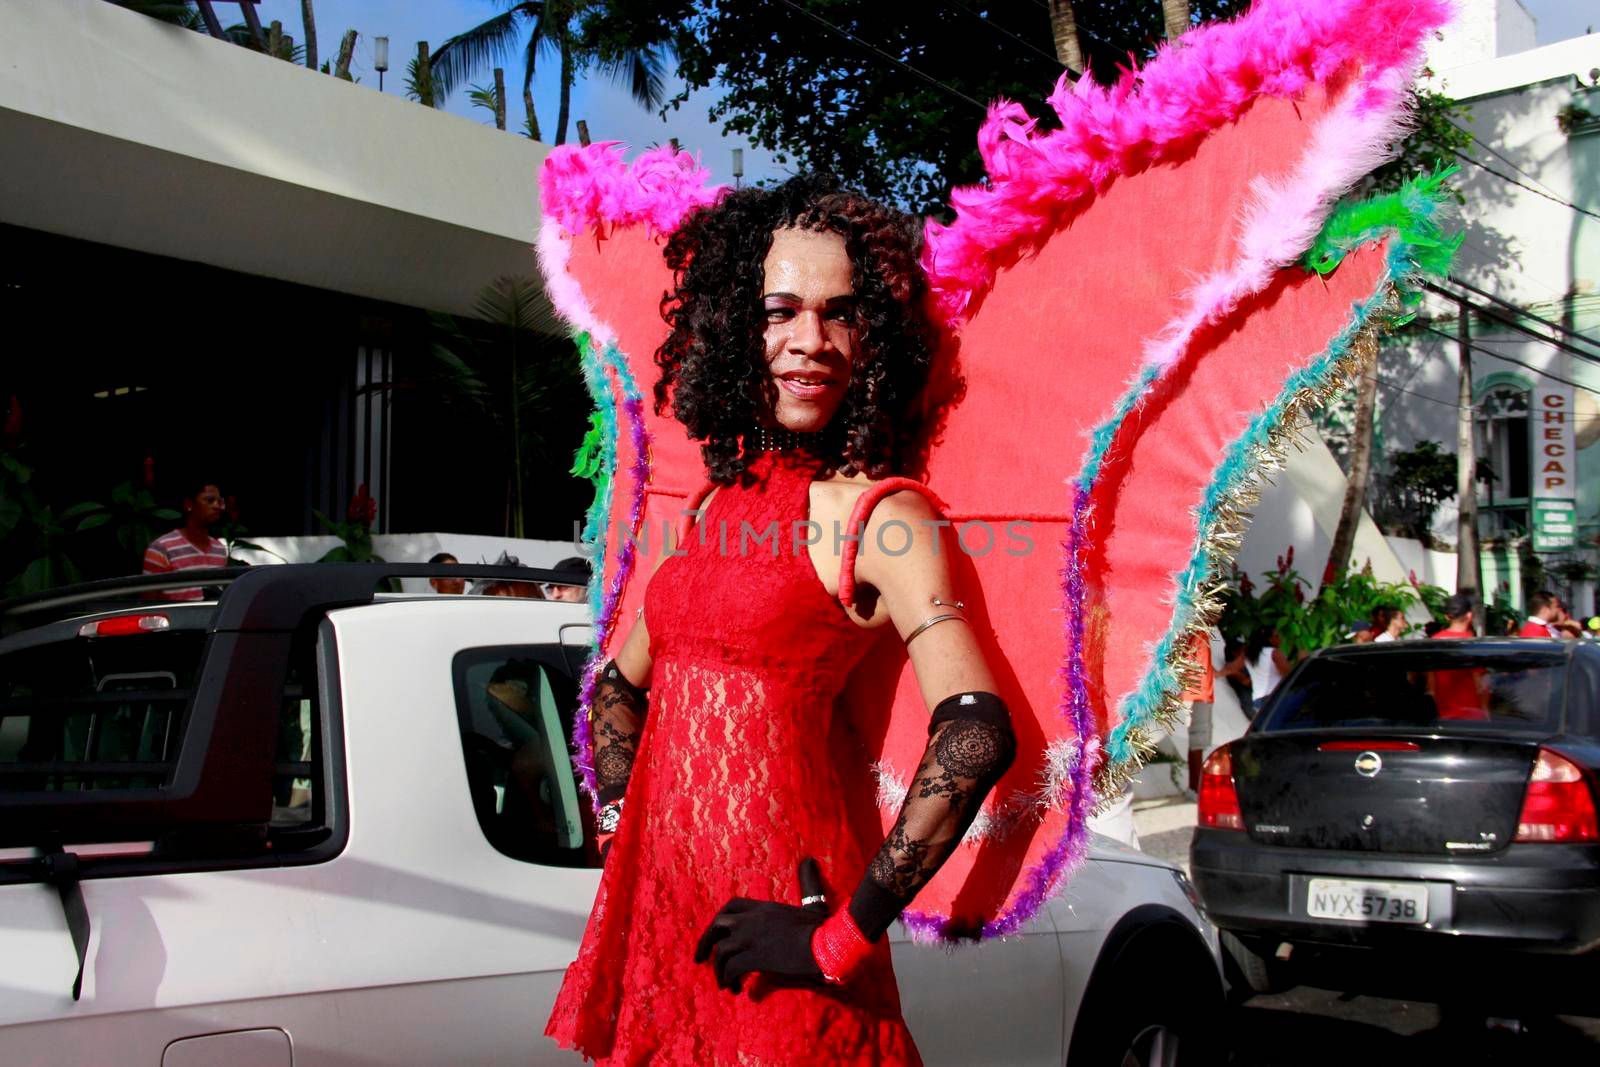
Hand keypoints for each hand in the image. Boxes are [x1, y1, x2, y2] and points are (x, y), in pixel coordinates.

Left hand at [693, 858, 829, 992]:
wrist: (828, 945)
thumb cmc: (824, 927)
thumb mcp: (813, 902)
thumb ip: (808, 884)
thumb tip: (809, 860)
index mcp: (764, 907)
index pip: (731, 906)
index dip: (719, 921)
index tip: (716, 934)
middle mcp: (752, 920)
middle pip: (717, 926)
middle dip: (706, 943)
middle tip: (700, 959)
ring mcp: (751, 938)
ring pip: (721, 952)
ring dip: (720, 970)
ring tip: (725, 983)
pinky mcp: (755, 957)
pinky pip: (731, 969)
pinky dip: (729, 980)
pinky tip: (735, 989)